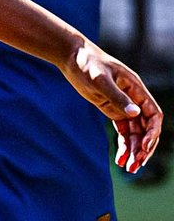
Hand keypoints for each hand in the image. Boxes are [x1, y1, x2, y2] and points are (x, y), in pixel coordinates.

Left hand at [62, 40, 161, 173]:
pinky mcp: (112, 110)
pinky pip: (124, 132)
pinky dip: (124, 146)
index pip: (154, 115)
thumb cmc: (87, 63)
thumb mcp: (101, 79)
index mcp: (136, 88)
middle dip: (144, 148)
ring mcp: (124, 105)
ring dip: (134, 151)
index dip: (152, 132)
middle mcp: (134, 98)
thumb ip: (117, 97)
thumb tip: (136, 113)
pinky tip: (119, 160)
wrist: (72, 57)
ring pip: (136, 133)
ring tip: (129, 169)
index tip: (144, 147)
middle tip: (135, 165)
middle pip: (147, 128)